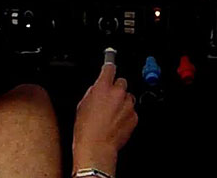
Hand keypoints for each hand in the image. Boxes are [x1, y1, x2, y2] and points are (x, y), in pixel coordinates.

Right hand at [72, 61, 137, 175]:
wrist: (96, 148)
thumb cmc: (86, 130)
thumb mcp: (82, 105)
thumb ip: (92, 92)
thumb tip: (97, 89)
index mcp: (103, 87)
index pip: (110, 67)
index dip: (109, 67)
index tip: (110, 67)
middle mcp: (118, 93)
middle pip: (122, 82)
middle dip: (116, 89)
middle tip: (109, 100)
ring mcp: (128, 105)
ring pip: (128, 97)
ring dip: (122, 103)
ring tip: (112, 115)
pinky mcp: (134, 117)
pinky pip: (132, 111)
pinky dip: (126, 115)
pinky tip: (116, 123)